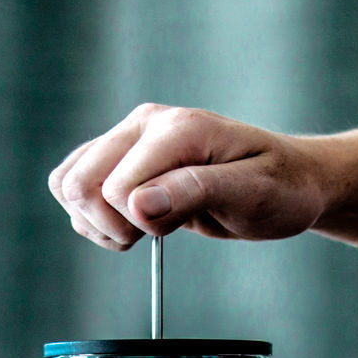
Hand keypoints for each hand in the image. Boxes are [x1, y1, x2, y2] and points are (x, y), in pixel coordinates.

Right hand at [48, 103, 329, 249]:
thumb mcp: (250, 194)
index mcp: (177, 129)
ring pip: (68, 185)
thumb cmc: (279, 188)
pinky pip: (74, 188)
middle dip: (108, 225)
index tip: (175, 228)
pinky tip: (131, 225)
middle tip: (153, 233)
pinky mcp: (121, 158)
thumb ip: (194, 194)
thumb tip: (137, 206)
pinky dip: (93, 219)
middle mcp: (144, 125)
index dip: (137, 224)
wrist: (289, 181)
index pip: (115, 187)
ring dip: (96, 223)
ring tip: (143, 229)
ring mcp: (129, 139)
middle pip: (77, 183)